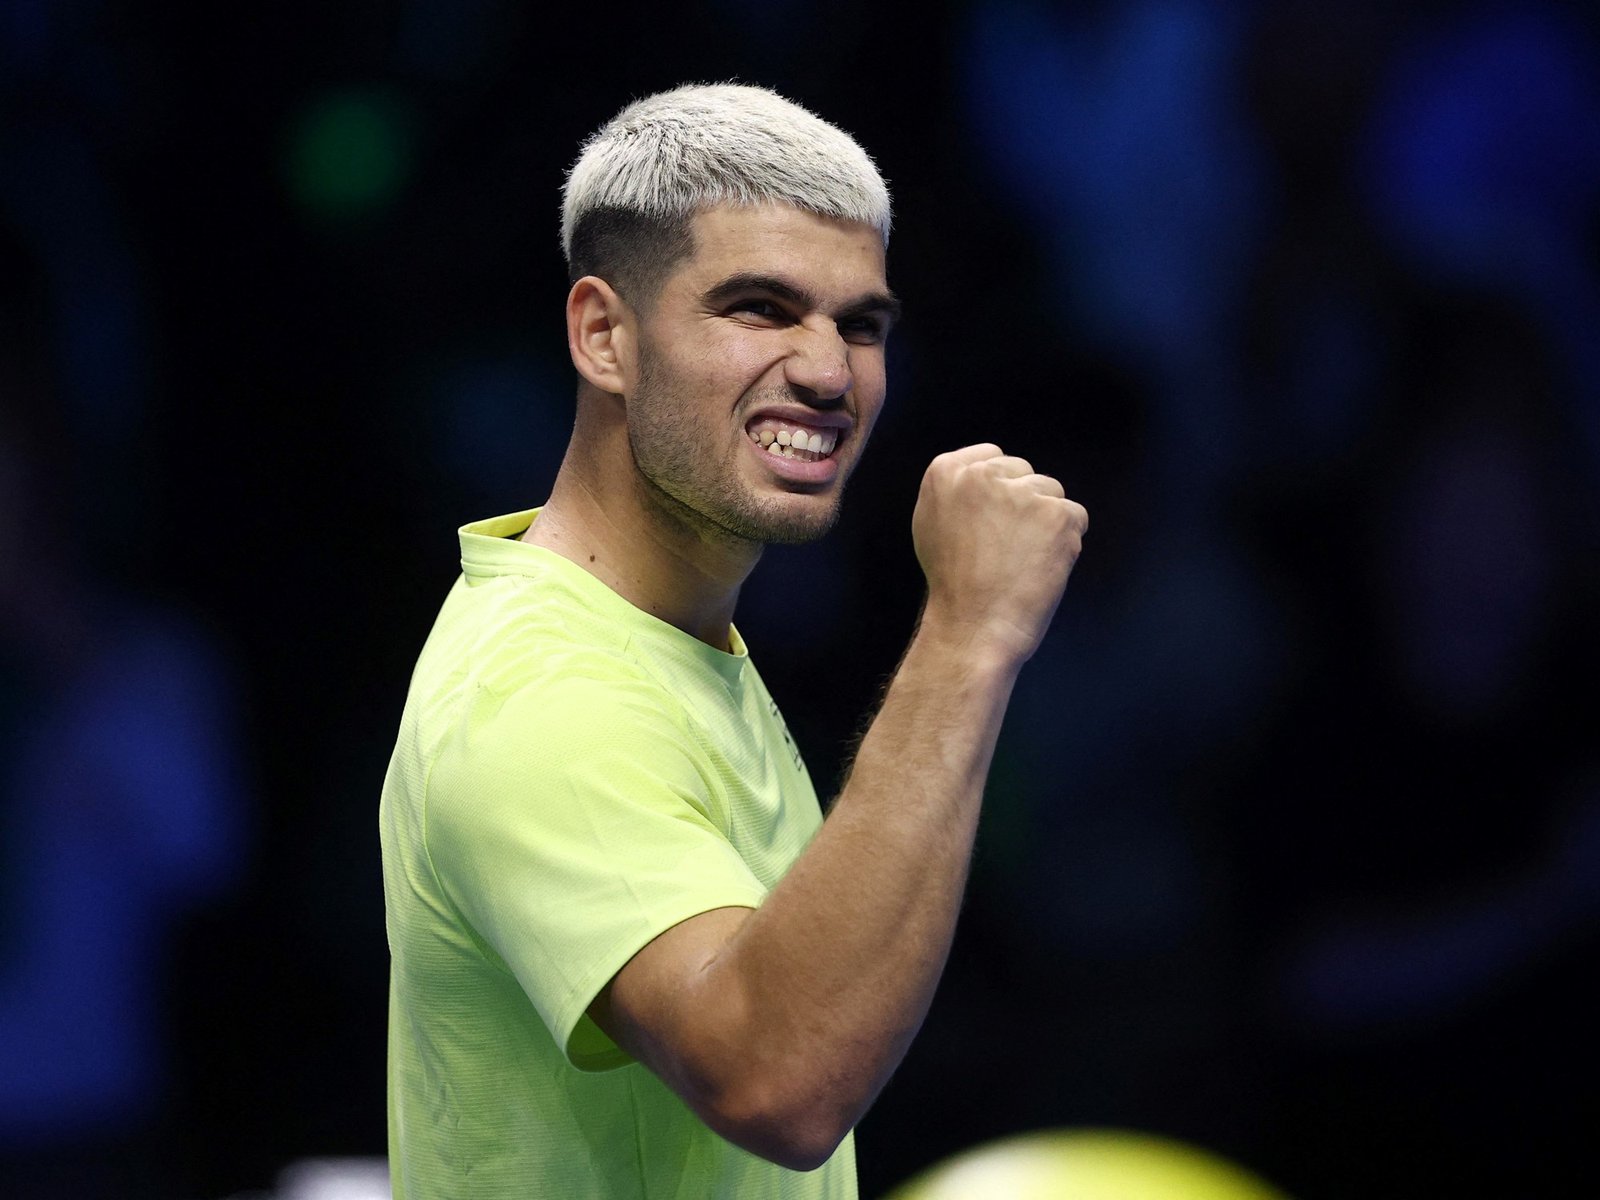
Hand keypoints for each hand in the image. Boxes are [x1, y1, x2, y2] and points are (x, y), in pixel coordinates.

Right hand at [911, 443, 1086, 665]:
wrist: (972, 626)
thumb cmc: (952, 585)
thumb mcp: (932, 524)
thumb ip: (958, 492)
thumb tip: (992, 477)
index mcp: (946, 472)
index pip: (992, 457)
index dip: (999, 491)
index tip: (993, 522)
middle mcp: (983, 474)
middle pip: (1024, 473)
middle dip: (1023, 504)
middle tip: (1006, 548)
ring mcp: (1023, 493)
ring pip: (1052, 492)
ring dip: (1046, 523)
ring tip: (1022, 561)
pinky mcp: (1057, 515)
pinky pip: (1076, 516)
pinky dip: (1066, 543)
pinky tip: (1041, 567)